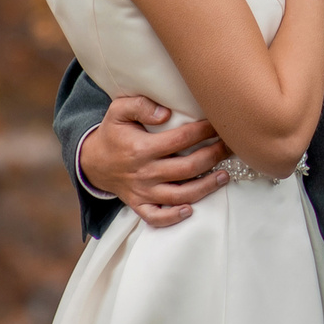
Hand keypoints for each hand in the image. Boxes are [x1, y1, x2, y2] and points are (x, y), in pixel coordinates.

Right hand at [81, 94, 225, 227]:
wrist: (93, 162)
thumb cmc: (113, 133)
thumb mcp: (118, 111)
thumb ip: (140, 105)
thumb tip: (165, 113)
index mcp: (141, 148)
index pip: (181, 139)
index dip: (204, 131)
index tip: (219, 124)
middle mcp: (144, 172)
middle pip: (188, 168)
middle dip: (214, 156)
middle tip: (230, 147)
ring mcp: (143, 192)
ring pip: (180, 195)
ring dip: (206, 187)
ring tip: (224, 176)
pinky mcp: (140, 205)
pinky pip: (157, 217)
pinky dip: (174, 217)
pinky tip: (191, 209)